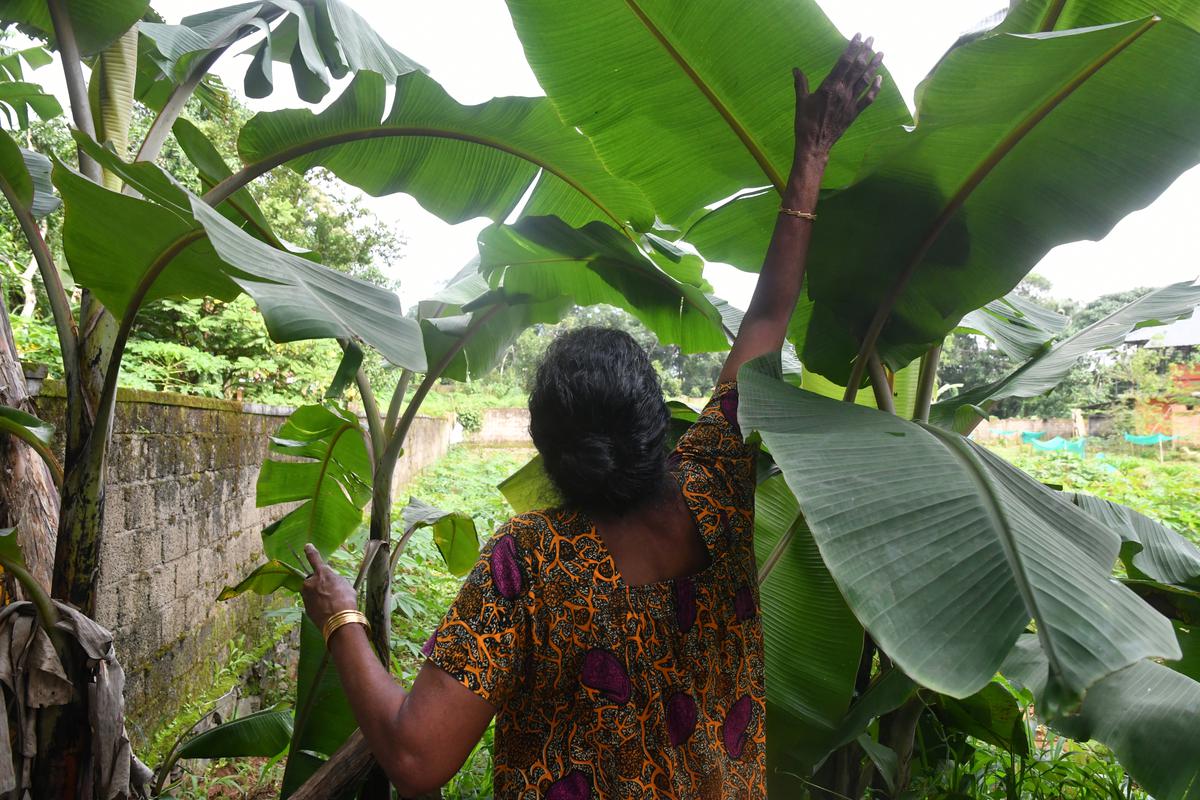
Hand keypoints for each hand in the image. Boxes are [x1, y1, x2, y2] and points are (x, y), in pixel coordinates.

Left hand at [300, 543, 358, 632]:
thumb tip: (331, 580)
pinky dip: (318, 605)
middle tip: (331, 592)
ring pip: (312, 592)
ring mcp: (306, 596)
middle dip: (319, 583)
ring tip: (331, 604)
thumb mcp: (345, 584)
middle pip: (313, 580)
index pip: (314, 558)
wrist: (338, 621)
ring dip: (319, 595)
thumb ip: (335, 579)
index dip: (311, 551)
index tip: (307, 546)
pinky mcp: (306, 608)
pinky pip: (312, 602)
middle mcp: (310, 582)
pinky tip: (328, 611)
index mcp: (322, 573)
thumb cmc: (345, 600)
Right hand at [792, 34, 883, 160]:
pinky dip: (875, 88)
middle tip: (872, 39)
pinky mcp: (854, 113)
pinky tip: (880, 79)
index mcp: (829, 86)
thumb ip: (801, 83)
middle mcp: (843, 92)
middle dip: (865, 51)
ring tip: (881, 53)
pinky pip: (868, 99)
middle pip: (857, 67)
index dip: (852, 48)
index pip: (844, 62)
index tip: (858, 36)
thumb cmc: (805, 123)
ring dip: (874, 66)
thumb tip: (796, 69)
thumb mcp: (801, 101)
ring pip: (865, 80)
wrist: (815, 145)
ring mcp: (851, 102)